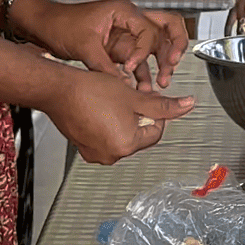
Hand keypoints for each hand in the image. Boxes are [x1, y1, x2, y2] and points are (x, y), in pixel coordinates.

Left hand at [22, 0, 189, 90]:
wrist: (44, 26)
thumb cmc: (60, 24)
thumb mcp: (84, 46)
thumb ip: (105, 66)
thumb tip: (122, 83)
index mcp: (124, 11)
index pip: (148, 31)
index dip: (143, 51)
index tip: (130, 66)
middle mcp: (130, 20)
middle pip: (166, 28)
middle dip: (174, 47)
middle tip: (173, 63)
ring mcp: (127, 33)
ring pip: (156, 46)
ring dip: (162, 62)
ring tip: (163, 81)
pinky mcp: (120, 47)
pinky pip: (140, 59)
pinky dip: (144, 72)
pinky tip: (144, 86)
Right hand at [47, 68, 194, 164]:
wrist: (58, 89)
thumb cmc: (90, 91)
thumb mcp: (134, 96)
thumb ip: (163, 105)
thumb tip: (186, 106)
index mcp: (126, 145)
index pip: (156, 132)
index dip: (155, 113)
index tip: (148, 100)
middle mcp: (111, 154)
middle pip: (139, 135)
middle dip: (139, 116)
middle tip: (131, 97)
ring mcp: (96, 153)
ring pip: (122, 135)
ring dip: (124, 119)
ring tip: (114, 101)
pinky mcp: (84, 148)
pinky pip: (106, 137)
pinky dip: (108, 124)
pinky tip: (101, 108)